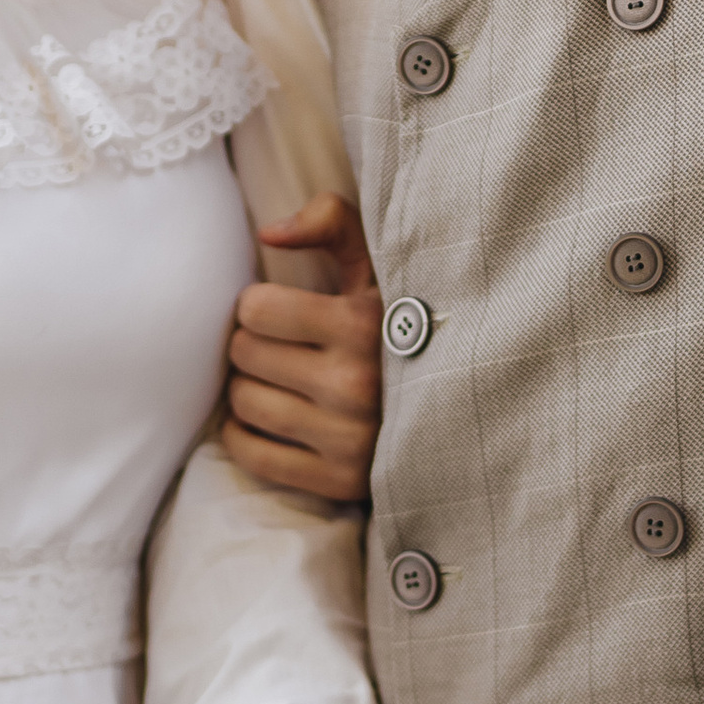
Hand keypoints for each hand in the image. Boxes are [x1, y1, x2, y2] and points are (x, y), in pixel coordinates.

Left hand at [223, 193, 382, 502]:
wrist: (460, 402)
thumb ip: (331, 221)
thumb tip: (268, 233)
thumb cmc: (402, 324)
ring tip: (275, 380)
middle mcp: (355, 385)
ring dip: (248, 388)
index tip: (278, 312)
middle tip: (275, 347)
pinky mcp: (339, 481)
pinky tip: (263, 419)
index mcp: (363, 325)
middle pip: (244, 355)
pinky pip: (253, 456)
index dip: (258, 306)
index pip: (255, 309)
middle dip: (251, 345)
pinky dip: (242, 436)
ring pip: (244, 404)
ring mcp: (348, 439)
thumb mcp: (381, 265)